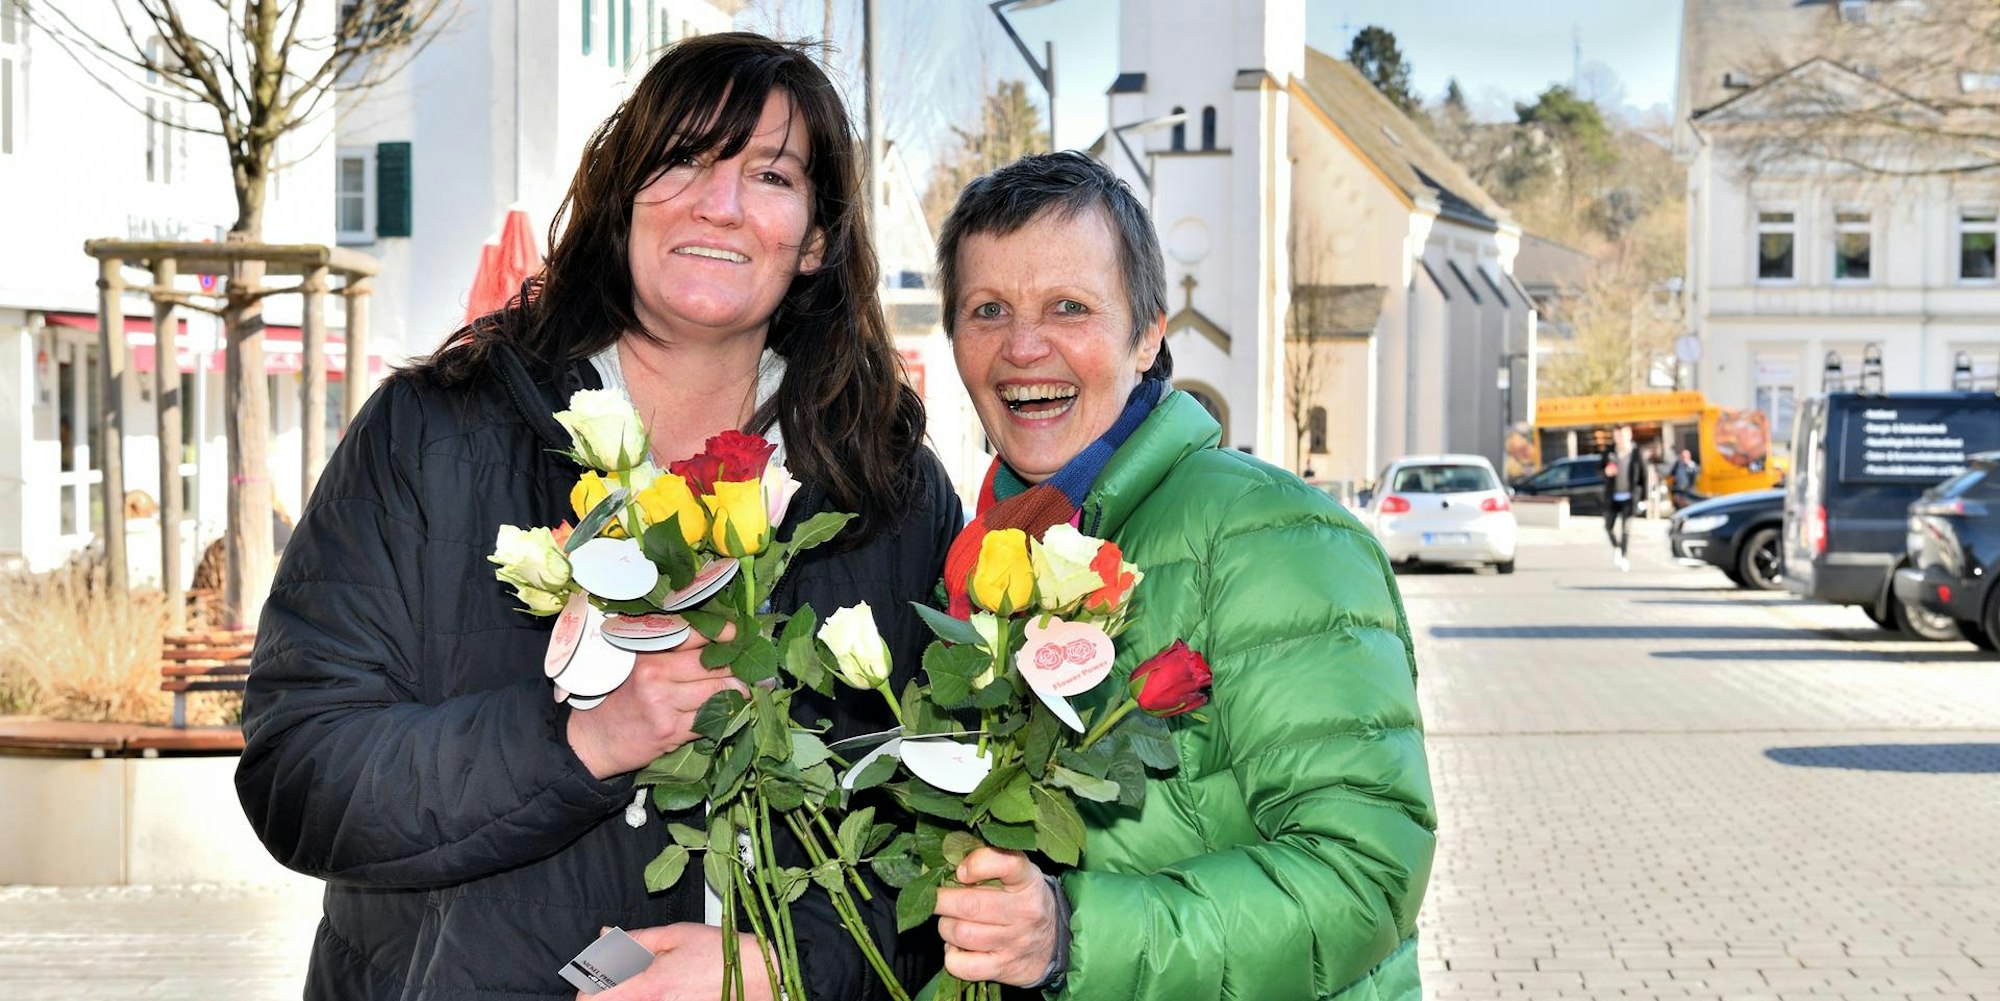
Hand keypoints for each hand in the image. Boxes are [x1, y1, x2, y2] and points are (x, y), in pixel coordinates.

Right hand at [567, 621, 744, 778]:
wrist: (593, 740)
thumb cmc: (616, 698)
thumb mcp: (633, 665)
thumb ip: (667, 652)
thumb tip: (714, 643)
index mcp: (646, 652)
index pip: (693, 633)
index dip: (723, 633)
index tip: (740, 634)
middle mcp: (655, 674)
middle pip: (712, 664)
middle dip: (737, 666)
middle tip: (753, 667)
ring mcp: (663, 703)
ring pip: (717, 692)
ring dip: (738, 692)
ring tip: (746, 689)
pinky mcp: (671, 730)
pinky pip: (710, 719)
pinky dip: (726, 715)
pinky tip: (733, 711)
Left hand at [590, 923, 773, 1000]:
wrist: (759, 978)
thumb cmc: (722, 954)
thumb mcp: (676, 935)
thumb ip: (633, 940)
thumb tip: (604, 936)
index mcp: (647, 986)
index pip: (590, 997)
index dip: (590, 983)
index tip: (599, 971)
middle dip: (611, 986)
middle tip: (628, 971)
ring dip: (631, 991)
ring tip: (655, 977)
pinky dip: (651, 996)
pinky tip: (668, 986)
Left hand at [934, 847, 1058, 986]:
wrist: (1054, 944)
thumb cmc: (1024, 901)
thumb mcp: (1019, 875)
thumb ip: (989, 863)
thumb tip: (948, 862)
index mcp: (1028, 881)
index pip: (1007, 864)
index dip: (977, 864)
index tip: (961, 871)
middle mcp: (1024, 912)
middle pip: (969, 905)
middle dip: (940, 900)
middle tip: (935, 898)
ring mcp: (1013, 943)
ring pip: (960, 933)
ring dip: (946, 926)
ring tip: (951, 922)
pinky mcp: (1002, 968)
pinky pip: (962, 965)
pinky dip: (951, 956)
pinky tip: (957, 947)